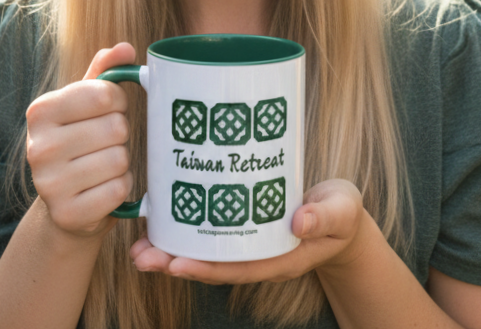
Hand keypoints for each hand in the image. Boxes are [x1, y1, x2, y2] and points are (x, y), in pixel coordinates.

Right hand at [25, 43, 135, 237]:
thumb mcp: (86, 105)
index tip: (110, 111)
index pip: (106, 94)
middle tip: (105, 144)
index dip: (119, 102)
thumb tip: (125, 48)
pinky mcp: (68, 213)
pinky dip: (121, 188)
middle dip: (120, 135)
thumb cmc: (81, 143)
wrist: (66, 204)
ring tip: (103, 166)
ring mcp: (49, 184)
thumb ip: (104, 73)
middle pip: (116, 128)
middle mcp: (38, 146)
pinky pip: (119, 190)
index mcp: (41, 111)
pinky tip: (104, 188)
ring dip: (122, 163)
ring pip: (119, 159)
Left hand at [129, 179, 368, 283]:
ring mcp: (248, 245)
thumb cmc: (341, 213)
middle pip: (211, 266)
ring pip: (205, 253)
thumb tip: (301, 222)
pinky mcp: (242, 227)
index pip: (237, 269)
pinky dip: (186, 232)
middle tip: (140, 254)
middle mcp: (258, 256)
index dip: (205, 269)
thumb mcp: (342, 211)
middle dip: (174, 262)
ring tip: (138, 245)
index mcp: (280, 258)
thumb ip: (325, 216)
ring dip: (172, 250)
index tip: (174, 265)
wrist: (341, 215)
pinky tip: (163, 221)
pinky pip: (210, 236)